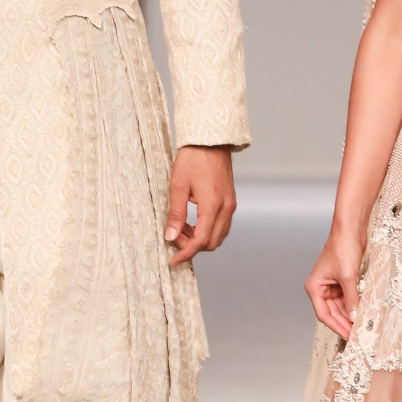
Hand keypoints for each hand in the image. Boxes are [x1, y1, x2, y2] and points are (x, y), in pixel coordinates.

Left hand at [164, 145, 235, 265]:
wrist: (210, 141)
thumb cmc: (193, 159)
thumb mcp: (178, 186)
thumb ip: (176, 214)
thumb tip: (170, 236)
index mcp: (213, 206)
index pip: (201, 241)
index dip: (186, 253)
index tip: (174, 261)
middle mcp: (226, 208)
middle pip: (212, 242)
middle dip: (193, 246)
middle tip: (174, 237)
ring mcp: (230, 205)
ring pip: (218, 235)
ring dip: (201, 238)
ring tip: (181, 228)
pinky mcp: (230, 201)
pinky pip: (221, 225)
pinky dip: (208, 229)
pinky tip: (193, 221)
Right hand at [305, 224, 362, 339]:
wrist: (351, 229)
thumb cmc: (343, 247)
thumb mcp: (348, 277)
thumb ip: (351, 299)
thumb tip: (355, 317)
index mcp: (315, 287)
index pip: (324, 314)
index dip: (336, 326)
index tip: (348, 336)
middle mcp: (321, 287)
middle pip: (332, 312)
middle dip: (344, 323)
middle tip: (357, 335)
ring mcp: (332, 285)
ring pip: (341, 307)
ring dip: (350, 316)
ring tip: (361, 327)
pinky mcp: (343, 281)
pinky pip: (348, 298)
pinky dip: (355, 306)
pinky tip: (363, 313)